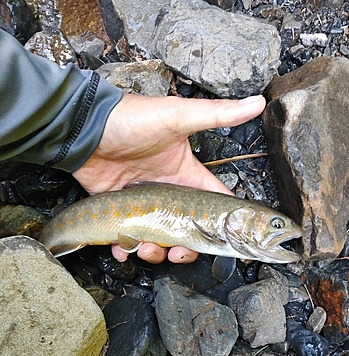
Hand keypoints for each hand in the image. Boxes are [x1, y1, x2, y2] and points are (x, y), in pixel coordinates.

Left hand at [72, 93, 265, 263]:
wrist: (84, 128)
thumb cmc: (130, 120)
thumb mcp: (177, 117)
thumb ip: (216, 115)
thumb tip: (256, 102)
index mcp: (186, 176)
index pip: (213, 203)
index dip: (221, 223)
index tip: (226, 240)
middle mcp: (167, 194)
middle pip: (187, 232)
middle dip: (184, 248)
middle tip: (175, 252)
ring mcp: (143, 206)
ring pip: (158, 240)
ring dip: (153, 253)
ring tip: (142, 248)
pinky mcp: (120, 213)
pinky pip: (127, 239)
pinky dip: (125, 249)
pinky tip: (121, 247)